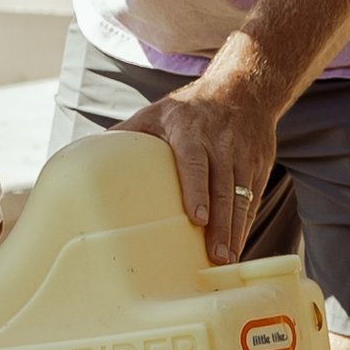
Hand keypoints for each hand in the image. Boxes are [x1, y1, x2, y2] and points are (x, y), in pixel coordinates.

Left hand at [122, 64, 279, 265]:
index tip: (197, 217)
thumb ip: (128, 133)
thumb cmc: (191, 107)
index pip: (195, 161)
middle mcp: (221, 143)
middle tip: (215, 255)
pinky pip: (253, 199)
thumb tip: (90, 154)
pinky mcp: (259, 166)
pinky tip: (238, 245)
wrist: (243, 89)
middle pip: (223, 187)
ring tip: (227, 260)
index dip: (197, 189)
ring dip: (235, 230)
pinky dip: (246, 223)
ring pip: (242, 197)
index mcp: (191, 130)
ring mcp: (244, 155)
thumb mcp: (157, 111)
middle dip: (221, 223)